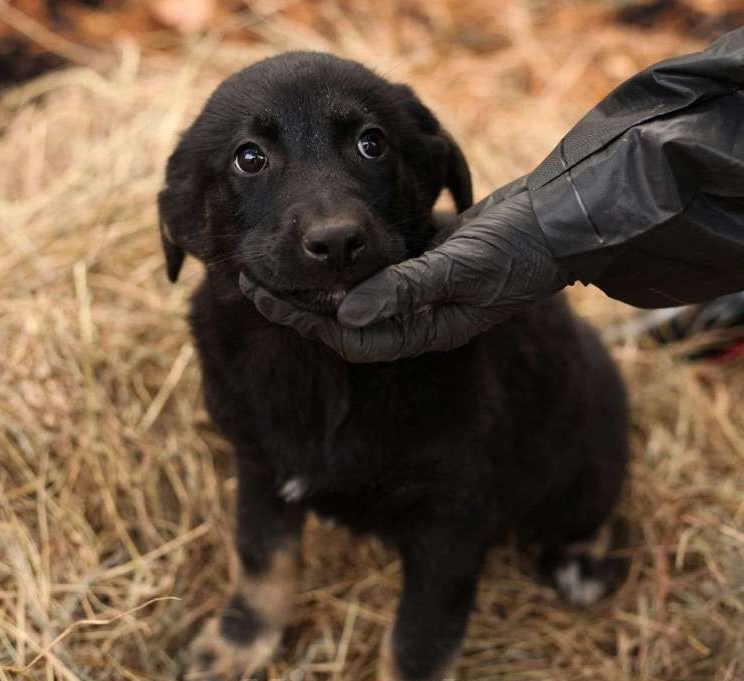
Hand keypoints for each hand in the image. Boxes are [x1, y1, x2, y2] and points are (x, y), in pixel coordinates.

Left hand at [240, 191, 568, 362]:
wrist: (552, 222)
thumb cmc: (517, 250)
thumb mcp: (463, 268)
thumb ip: (406, 290)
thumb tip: (345, 312)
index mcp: (422, 331)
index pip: (349, 336)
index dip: (303, 319)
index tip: (263, 294)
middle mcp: (414, 319)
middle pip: (342, 318)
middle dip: (296, 301)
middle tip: (249, 274)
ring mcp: (416, 293)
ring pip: (351, 294)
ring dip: (313, 280)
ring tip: (272, 259)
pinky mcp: (419, 267)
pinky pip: (370, 270)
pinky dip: (342, 260)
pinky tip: (319, 245)